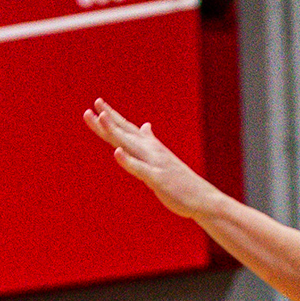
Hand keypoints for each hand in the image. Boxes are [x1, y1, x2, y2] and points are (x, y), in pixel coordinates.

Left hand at [82, 98, 220, 217]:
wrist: (203, 198)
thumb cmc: (181, 181)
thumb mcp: (162, 157)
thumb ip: (150, 141)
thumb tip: (145, 125)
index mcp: (150, 147)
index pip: (127, 128)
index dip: (112, 116)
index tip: (98, 102)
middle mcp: (152, 151)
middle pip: (125, 132)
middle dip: (109, 119)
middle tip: (96, 102)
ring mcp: (155, 164)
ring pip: (131, 145)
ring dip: (115, 131)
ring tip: (102, 118)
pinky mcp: (158, 179)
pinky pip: (141, 169)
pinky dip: (128, 160)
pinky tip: (117, 152)